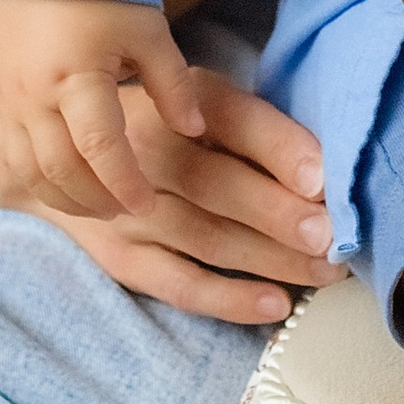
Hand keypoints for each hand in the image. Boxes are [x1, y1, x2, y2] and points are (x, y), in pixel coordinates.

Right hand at [0, 0, 205, 219]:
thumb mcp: (151, 32)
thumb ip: (173, 85)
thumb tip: (194, 132)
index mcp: (74, 74)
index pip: (98, 148)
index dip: (124, 183)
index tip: (148, 204)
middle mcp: (31, 93)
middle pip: (59, 169)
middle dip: (96, 199)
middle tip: (128, 211)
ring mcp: (6, 97)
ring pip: (28, 169)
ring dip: (64, 196)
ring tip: (100, 206)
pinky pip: (8, 153)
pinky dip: (35, 178)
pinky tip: (63, 186)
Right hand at [41, 72, 343, 328]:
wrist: (69, 149)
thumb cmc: (168, 119)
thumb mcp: (209, 99)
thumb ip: (258, 126)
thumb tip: (327, 169)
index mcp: (181, 99)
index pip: (233, 119)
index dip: (278, 147)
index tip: (323, 178)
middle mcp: (148, 148)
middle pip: (217, 184)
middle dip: (279, 214)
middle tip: (334, 238)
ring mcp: (129, 206)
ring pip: (206, 237)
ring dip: (271, 259)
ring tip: (326, 272)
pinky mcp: (119, 254)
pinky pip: (178, 282)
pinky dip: (228, 297)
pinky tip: (276, 304)